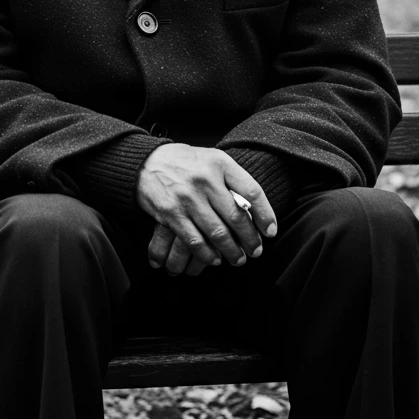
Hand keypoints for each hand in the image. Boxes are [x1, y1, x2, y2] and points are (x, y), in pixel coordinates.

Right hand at [135, 143, 276, 276]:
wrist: (147, 161)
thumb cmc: (186, 163)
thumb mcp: (213, 159)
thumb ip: (233, 179)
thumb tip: (255, 209)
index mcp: (220, 164)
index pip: (251, 190)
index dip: (266, 214)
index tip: (270, 231)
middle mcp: (205, 179)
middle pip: (237, 217)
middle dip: (250, 240)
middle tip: (255, 251)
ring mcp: (187, 197)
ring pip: (217, 233)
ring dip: (231, 251)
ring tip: (237, 259)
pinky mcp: (171, 213)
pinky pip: (194, 241)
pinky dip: (207, 254)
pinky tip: (214, 259)